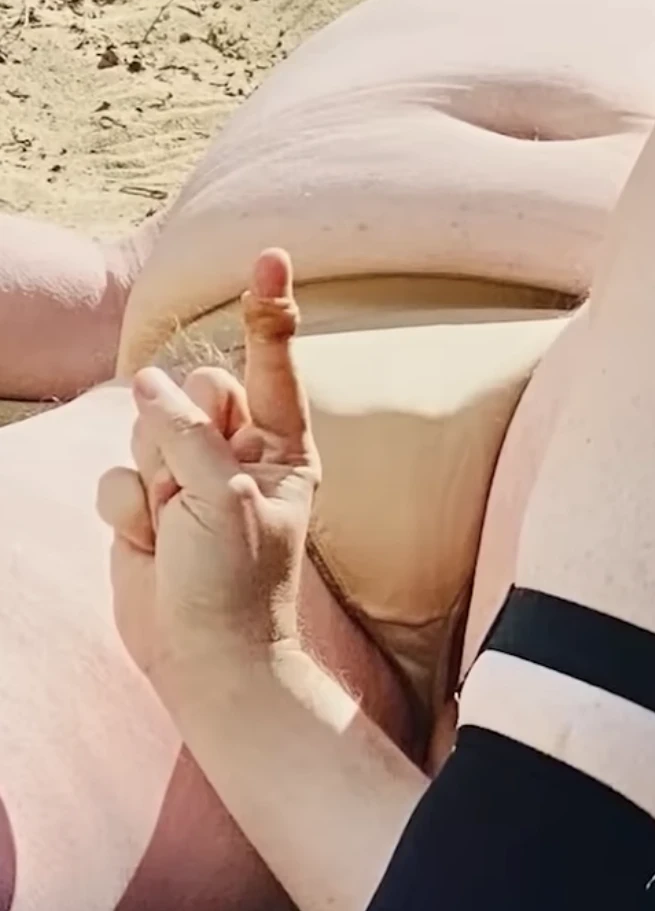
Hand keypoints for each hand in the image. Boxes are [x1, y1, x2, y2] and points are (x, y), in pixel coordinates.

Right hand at [97, 248, 319, 677]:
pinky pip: (114, 478)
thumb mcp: (227, 497)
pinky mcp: (145, 505)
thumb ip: (189, 432)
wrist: (206, 656)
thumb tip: (147, 384)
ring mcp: (188, 478)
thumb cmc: (238, 580)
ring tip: (175, 525)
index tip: (269, 254)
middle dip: (180, 431)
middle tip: (194, 490)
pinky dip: (125, 511)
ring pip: (142, 432)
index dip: (266, 310)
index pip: (271, 364)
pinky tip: (149, 545)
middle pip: (191, 391)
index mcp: (283, 446)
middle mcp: (238, 453)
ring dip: (149, 477)